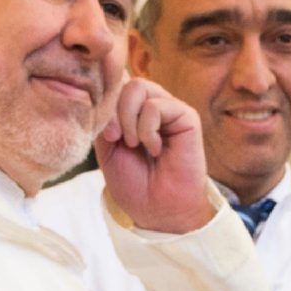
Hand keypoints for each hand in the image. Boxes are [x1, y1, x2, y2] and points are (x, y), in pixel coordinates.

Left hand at [98, 78, 217, 233]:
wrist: (157, 209)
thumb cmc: (134, 182)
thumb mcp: (106, 149)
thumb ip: (104, 119)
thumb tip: (108, 94)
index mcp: (133, 110)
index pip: (115, 84)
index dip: (103, 102)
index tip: (105, 134)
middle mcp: (152, 104)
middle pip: (124, 81)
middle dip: (114, 112)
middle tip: (117, 139)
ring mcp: (170, 109)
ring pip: (138, 87)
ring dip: (129, 119)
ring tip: (135, 144)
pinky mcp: (186, 116)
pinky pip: (156, 106)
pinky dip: (147, 129)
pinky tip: (155, 149)